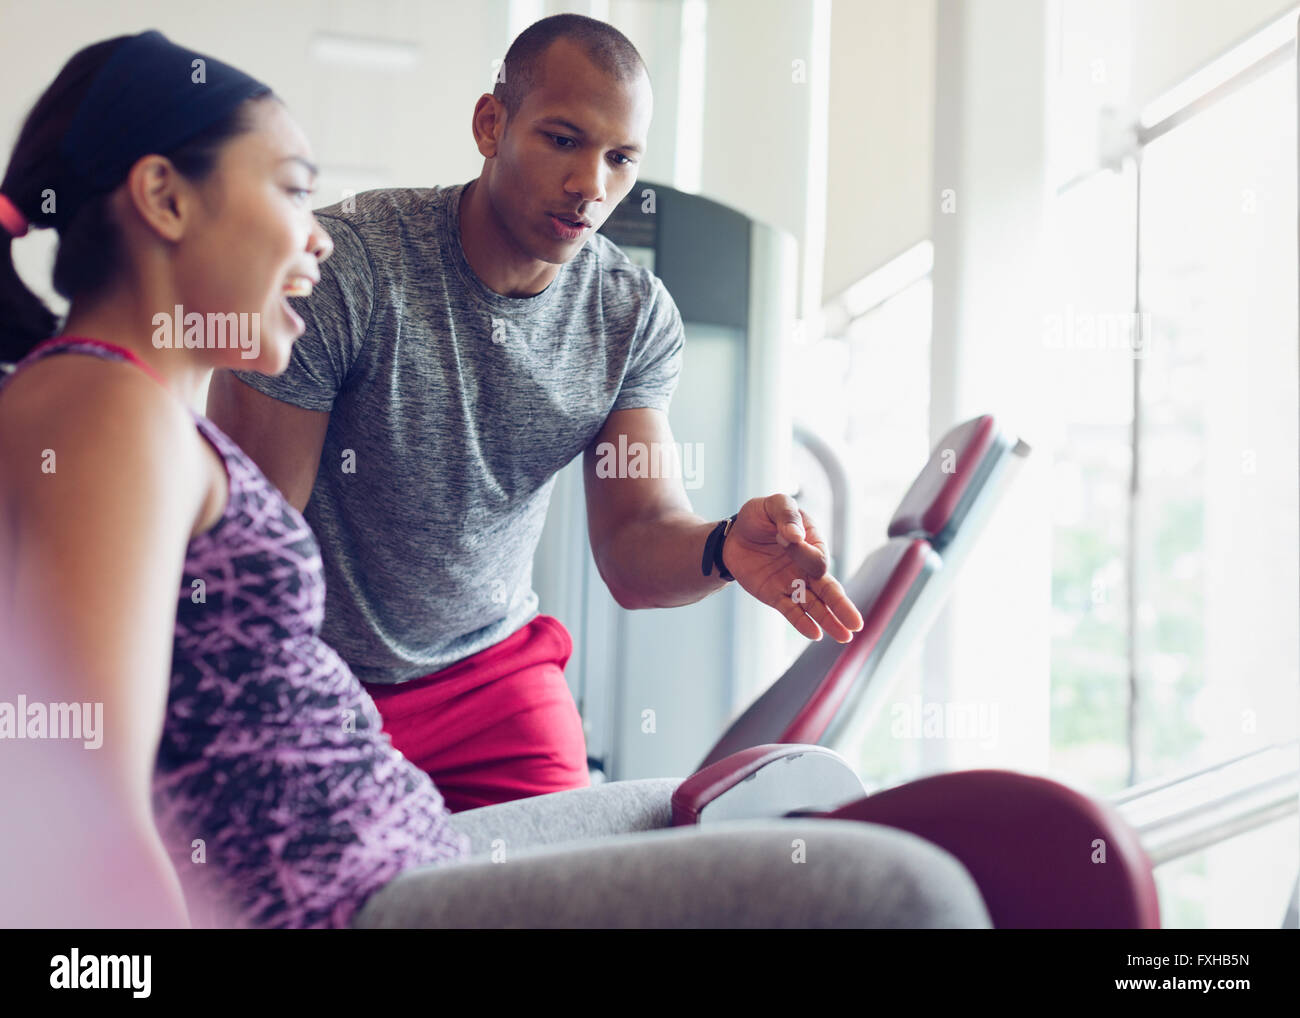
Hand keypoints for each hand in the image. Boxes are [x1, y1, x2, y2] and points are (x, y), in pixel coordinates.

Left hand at [720, 494, 864, 641]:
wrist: (733, 535)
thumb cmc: (759, 516)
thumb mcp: (773, 505)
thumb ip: (786, 516)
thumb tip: (796, 536)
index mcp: (813, 542)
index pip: (818, 559)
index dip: (806, 555)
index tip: (789, 540)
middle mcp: (807, 566)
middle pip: (829, 589)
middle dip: (842, 607)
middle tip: (856, 624)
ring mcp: (793, 583)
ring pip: (815, 605)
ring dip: (829, 621)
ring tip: (845, 637)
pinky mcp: (776, 595)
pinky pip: (792, 612)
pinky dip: (803, 623)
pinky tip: (815, 634)